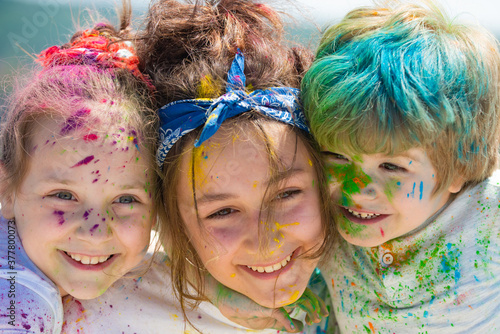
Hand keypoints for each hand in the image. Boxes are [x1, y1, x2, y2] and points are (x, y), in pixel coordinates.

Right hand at [206, 275, 327, 331]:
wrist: (220, 294)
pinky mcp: (263, 306)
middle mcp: (277, 293)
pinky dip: (287, 322)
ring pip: (296, 301)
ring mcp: (271, 298)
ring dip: (308, 309)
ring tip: (315, 318)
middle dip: (315, 305)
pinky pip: (279, 313)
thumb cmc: (240, 303)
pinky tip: (294, 328)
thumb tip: (299, 328)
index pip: (302, 296)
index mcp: (278, 294)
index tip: (322, 312)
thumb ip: (281, 320)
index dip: (314, 303)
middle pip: (303, 296)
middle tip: (322, 314)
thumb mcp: (263, 315)